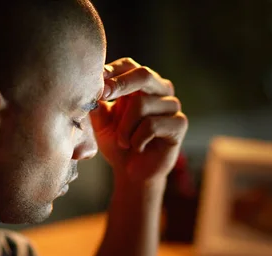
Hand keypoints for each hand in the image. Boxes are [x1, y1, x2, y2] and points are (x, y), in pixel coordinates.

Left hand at [90, 58, 187, 184]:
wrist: (132, 172)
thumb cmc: (118, 144)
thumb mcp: (102, 122)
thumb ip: (97, 104)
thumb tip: (91, 87)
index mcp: (142, 84)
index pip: (130, 65)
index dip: (113, 71)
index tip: (96, 84)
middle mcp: (160, 90)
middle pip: (144, 74)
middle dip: (120, 85)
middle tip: (102, 96)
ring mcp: (172, 106)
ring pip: (142, 104)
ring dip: (125, 128)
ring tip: (123, 142)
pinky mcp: (179, 124)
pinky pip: (152, 125)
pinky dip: (137, 139)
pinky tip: (137, 147)